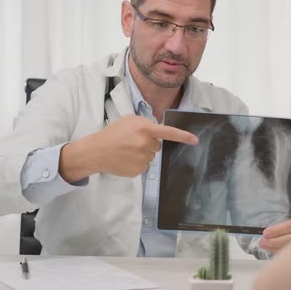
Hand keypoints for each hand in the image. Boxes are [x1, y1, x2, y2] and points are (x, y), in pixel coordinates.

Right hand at [60, 115, 197, 180]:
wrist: (95, 151)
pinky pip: (145, 166)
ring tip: (126, 151)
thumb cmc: (112, 133)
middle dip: (148, 144)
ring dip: (142, 154)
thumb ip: (145, 124)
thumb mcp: (128, 120)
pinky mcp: (139, 170)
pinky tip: (125, 159)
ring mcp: (142, 158)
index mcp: (144, 128)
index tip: (195, 140)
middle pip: (157, 146)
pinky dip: (137, 163)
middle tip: (131, 142)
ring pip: (151, 156)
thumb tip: (156, 134)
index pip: (167, 132)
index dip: (183, 136)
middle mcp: (145, 144)